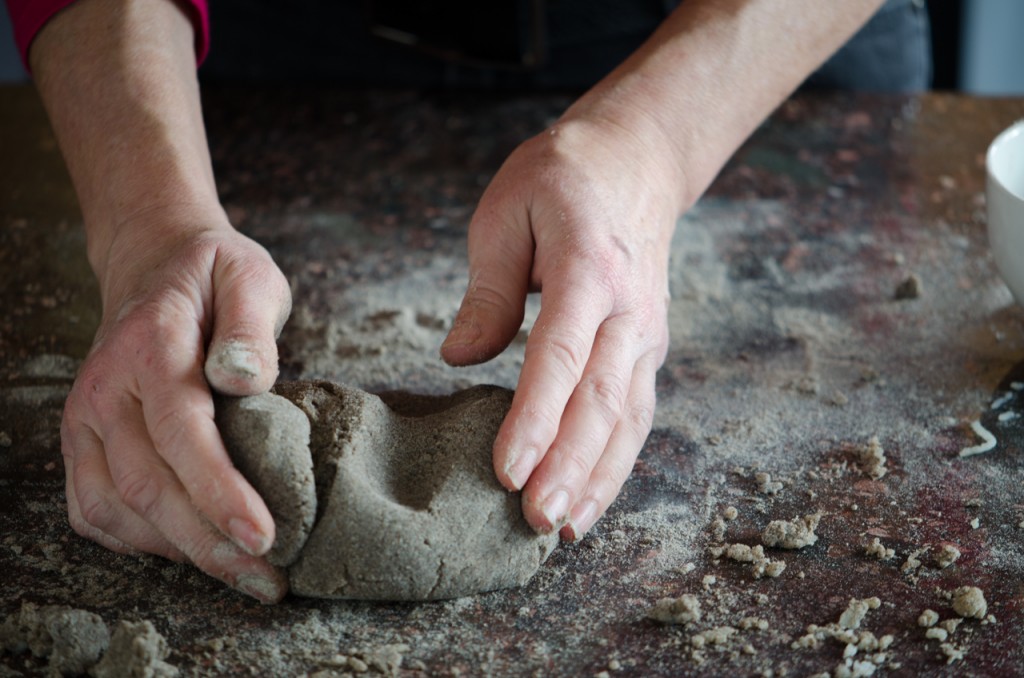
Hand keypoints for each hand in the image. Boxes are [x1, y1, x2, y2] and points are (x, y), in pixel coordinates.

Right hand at [61, 210, 291, 601]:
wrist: (154, 264)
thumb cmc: (214, 277)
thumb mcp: (250, 277)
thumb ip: (251, 326)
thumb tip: (245, 379)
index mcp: (151, 345)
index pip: (181, 430)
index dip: (219, 491)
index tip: (262, 536)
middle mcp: (106, 388)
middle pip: (148, 485)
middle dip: (209, 544)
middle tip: (268, 579)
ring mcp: (85, 419)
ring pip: (115, 508)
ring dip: (177, 552)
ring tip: (241, 574)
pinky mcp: (81, 442)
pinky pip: (93, 509)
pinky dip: (138, 542)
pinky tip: (187, 549)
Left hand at [441, 114, 679, 539]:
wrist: (637, 162)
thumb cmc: (560, 180)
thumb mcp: (506, 211)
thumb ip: (487, 289)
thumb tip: (458, 358)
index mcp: (588, 267)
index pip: (559, 355)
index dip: (535, 418)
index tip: (508, 471)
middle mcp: (627, 309)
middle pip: (599, 400)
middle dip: (568, 467)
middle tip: (534, 521)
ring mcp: (645, 333)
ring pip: (626, 418)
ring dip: (597, 478)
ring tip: (563, 530)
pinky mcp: (647, 351)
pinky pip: (635, 415)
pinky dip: (615, 463)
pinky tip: (589, 501)